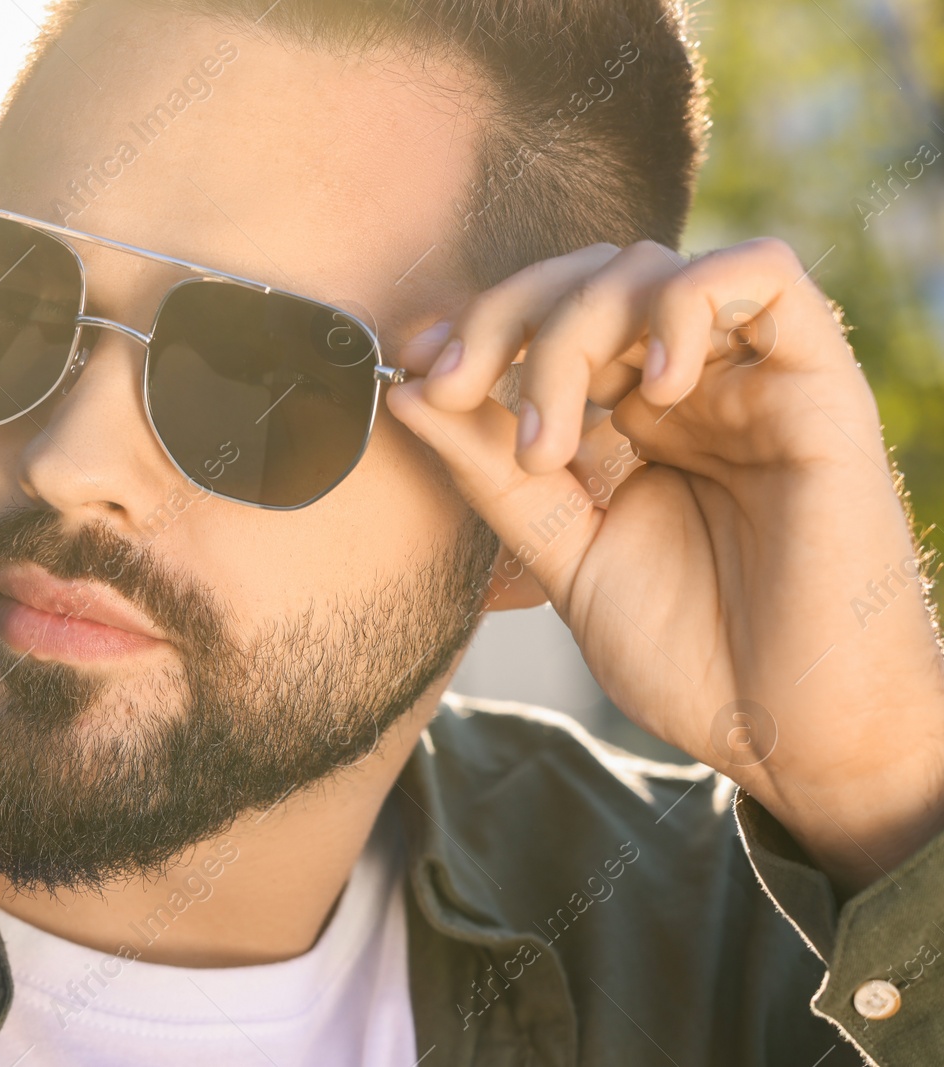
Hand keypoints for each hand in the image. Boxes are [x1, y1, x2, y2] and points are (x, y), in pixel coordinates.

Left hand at [385, 239, 943, 894]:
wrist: (792, 735)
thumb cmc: (689, 655)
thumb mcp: (562, 553)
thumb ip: (491, 472)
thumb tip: (405, 390)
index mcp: (627, 422)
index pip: (547, 318)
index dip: (476, 326)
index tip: (418, 374)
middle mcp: (687, 389)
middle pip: (586, 278)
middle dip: (504, 319)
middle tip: (459, 390)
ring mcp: (749, 382)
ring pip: (652, 269)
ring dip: (574, 329)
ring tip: (553, 445)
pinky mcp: (820, 386)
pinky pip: (766, 274)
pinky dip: (686, 304)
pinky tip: (653, 388)